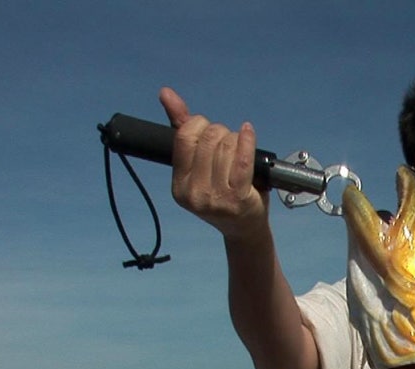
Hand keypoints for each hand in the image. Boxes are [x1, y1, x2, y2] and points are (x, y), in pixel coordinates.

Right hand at [158, 87, 269, 241]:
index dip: (198, 124)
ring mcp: (217, 198)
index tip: (207, 129)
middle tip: (227, 140)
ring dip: (235, 138)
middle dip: (219, 132)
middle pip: (208, 139)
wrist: (244, 229)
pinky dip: (247, 140)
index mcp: (179, 186)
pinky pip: (242, 159)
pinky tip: (248, 132)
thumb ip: (181, 129)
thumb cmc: (222, 194)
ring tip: (238, 147)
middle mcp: (195, 194)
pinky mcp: (239, 198)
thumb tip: (166, 94)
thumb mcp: (198, 166)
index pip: (184, 138)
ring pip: (226, 146)